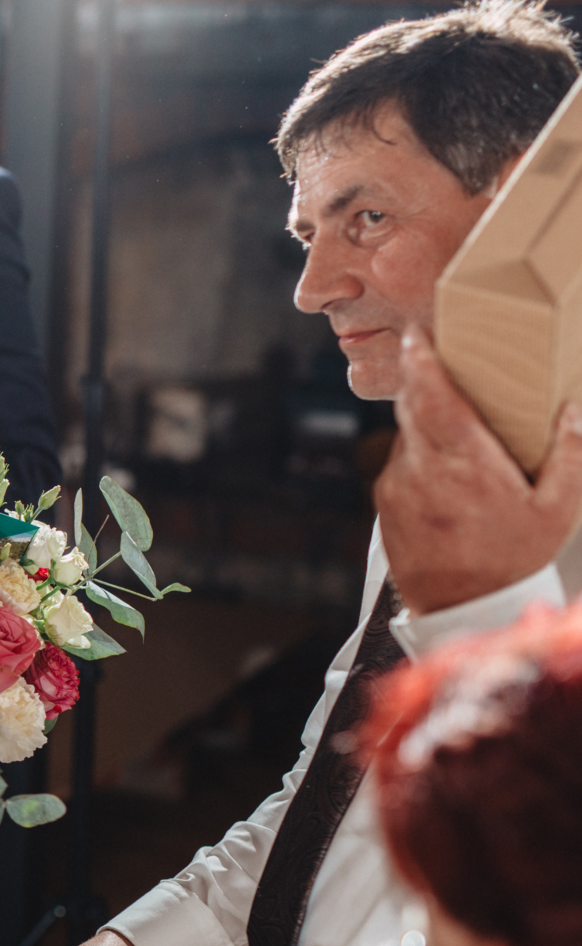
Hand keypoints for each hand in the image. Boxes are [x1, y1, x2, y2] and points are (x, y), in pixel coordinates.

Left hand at [377, 326, 581, 614]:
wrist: (461, 609)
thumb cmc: (511, 560)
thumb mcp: (556, 510)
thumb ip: (569, 456)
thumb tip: (574, 411)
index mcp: (466, 463)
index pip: (432, 397)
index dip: (422, 361)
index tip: (417, 336)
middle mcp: (421, 469)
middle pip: (412, 406)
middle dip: (424, 383)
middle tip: (441, 365)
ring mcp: (396, 486)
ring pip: (405, 436)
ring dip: (426, 427)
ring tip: (460, 440)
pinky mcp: (383, 502)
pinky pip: (399, 464)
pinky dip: (419, 458)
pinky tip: (446, 476)